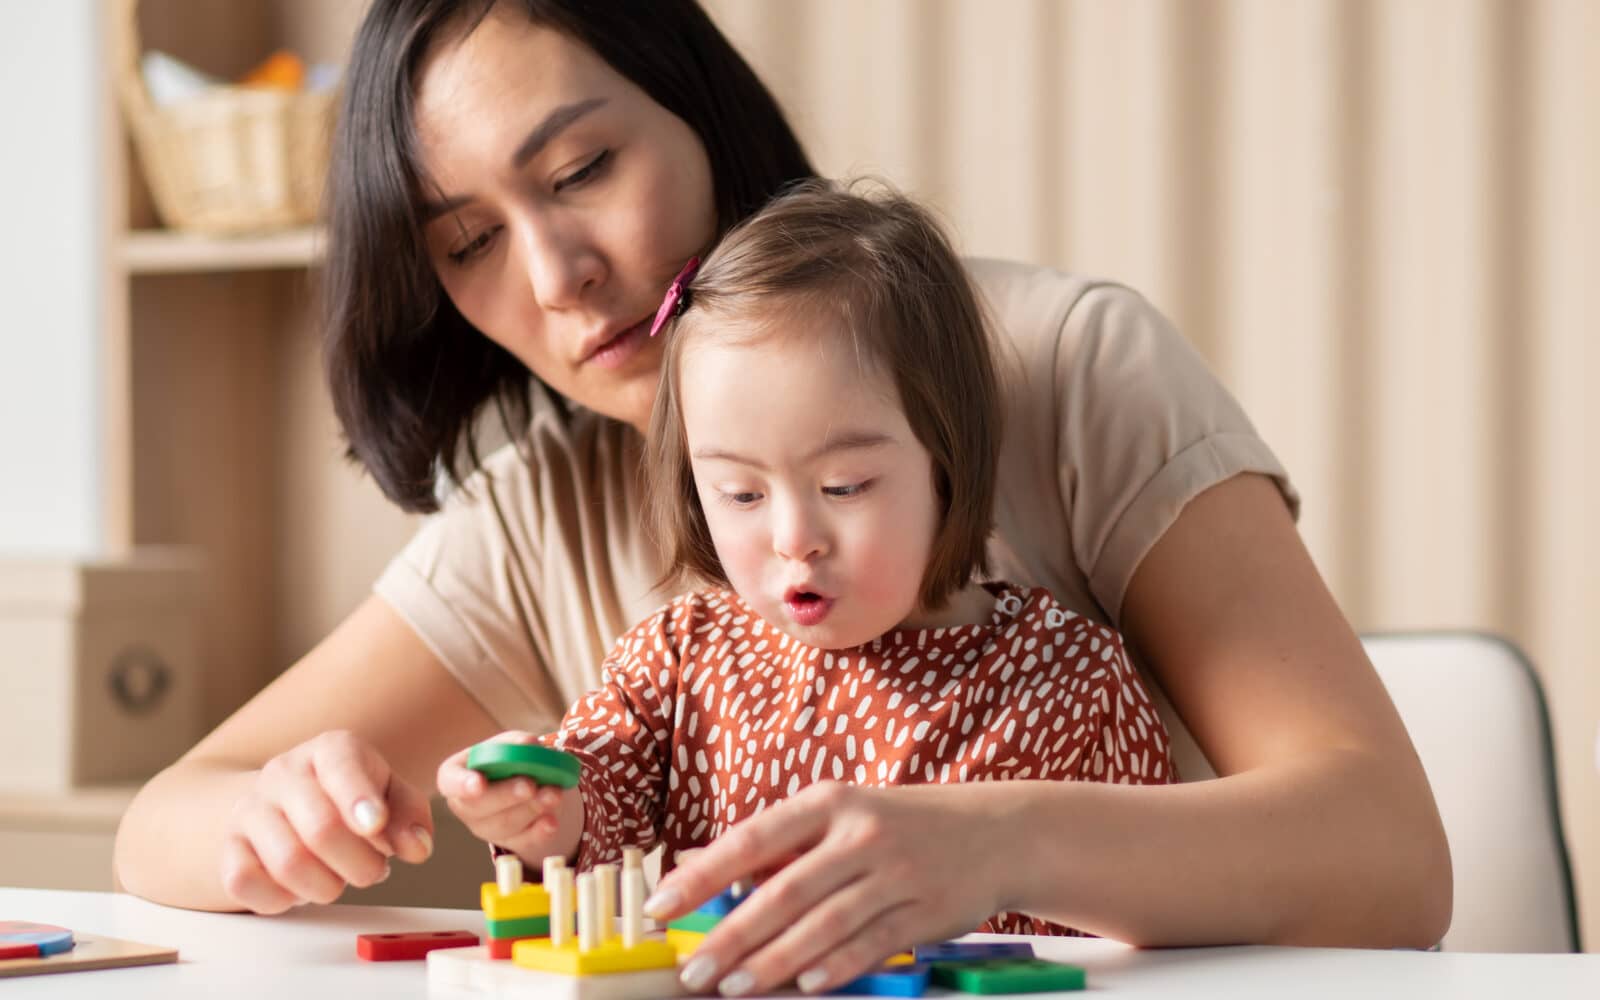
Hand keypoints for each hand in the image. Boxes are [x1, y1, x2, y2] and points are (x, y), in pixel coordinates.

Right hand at [218, 730, 433, 913]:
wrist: (281, 804)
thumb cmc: (348, 799)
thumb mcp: (389, 794)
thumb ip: (411, 816)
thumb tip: (417, 848)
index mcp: (331, 750)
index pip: (342, 766)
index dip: (359, 799)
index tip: (375, 825)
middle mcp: (284, 772)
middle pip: (321, 828)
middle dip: (360, 864)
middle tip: (375, 872)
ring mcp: (249, 808)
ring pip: (287, 862)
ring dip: (326, 886)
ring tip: (339, 880)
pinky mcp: (227, 848)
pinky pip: (246, 883)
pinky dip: (281, 899)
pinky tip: (298, 889)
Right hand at [437, 731, 583, 865]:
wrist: (527, 781)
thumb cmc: (508, 758)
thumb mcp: (510, 743)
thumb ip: (516, 743)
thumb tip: (528, 745)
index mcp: (456, 775)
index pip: (450, 781)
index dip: (462, 784)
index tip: (479, 784)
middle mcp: (465, 805)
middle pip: (479, 807)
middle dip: (506, 796)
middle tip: (529, 786)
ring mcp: (485, 827)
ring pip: (504, 825)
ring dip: (531, 810)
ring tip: (553, 795)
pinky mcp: (509, 841)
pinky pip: (522, 842)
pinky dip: (539, 832)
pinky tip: (552, 822)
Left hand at [643, 781, 1008, 995]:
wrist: (994, 832)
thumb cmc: (899, 824)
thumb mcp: (842, 815)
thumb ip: (784, 846)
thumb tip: (709, 873)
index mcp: (830, 802)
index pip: (752, 839)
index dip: (703, 874)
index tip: (662, 904)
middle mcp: (861, 835)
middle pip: (783, 892)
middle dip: (731, 936)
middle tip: (693, 970)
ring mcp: (896, 875)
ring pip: (822, 925)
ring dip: (773, 961)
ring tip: (733, 986)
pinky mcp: (924, 912)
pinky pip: (869, 946)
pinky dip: (834, 967)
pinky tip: (803, 986)